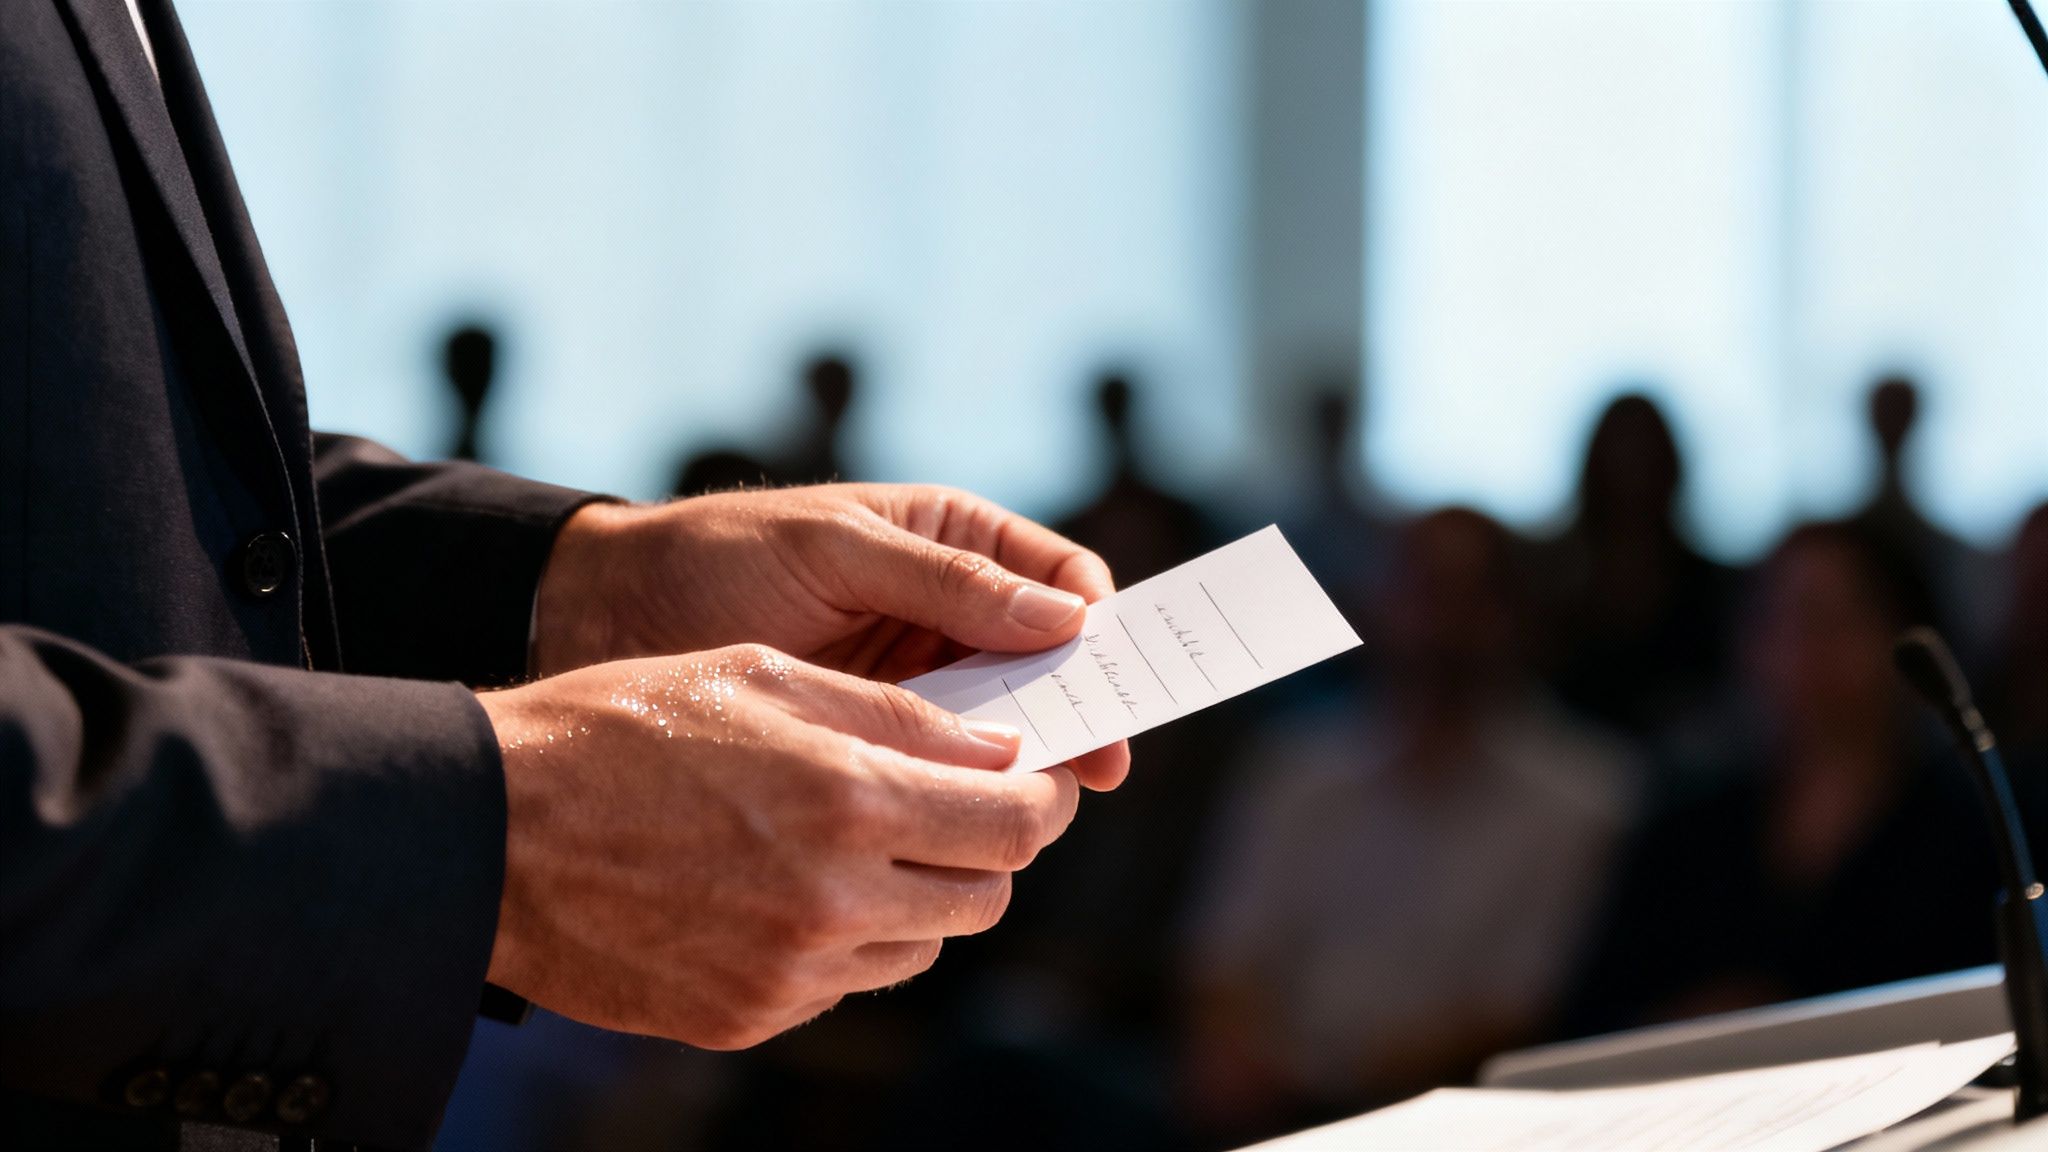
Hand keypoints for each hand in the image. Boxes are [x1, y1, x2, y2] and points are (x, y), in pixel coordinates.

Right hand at [477, 644, 1078, 1048]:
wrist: (486, 828)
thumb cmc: (621, 725)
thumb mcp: (762, 676)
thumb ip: (897, 717)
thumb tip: (998, 752)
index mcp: (849, 797)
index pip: (1016, 823)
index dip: (1039, 796)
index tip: (1028, 776)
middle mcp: (835, 898)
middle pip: (989, 893)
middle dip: (985, 845)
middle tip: (949, 804)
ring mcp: (792, 971)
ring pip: (926, 944)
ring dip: (920, 894)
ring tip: (855, 840)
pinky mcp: (749, 1015)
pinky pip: (848, 983)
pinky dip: (847, 939)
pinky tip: (789, 887)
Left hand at [534, 484, 1128, 788]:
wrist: (608, 620)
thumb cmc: (720, 558)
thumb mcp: (832, 550)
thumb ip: (944, 580)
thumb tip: (1068, 616)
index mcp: (954, 539)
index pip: (1062, 578)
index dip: (1101, 624)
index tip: (1116, 673)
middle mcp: (952, 609)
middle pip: (1052, 660)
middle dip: (1084, 704)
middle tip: (1104, 766)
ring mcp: (920, 678)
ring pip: (1010, 719)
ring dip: (1034, 755)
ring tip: (1050, 800)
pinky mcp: (882, 738)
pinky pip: (950, 764)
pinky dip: (971, 787)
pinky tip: (981, 818)